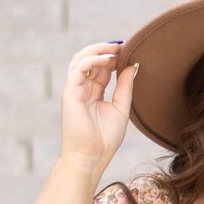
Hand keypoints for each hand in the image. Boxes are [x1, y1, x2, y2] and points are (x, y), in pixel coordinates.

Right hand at [59, 40, 135, 175]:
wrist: (91, 158)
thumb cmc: (105, 140)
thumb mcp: (121, 108)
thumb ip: (125, 86)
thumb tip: (133, 65)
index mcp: (94, 92)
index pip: (102, 67)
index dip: (114, 57)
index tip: (130, 49)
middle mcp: (82, 88)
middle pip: (92, 60)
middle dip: (107, 50)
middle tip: (124, 45)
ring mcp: (75, 89)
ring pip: (81, 59)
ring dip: (98, 50)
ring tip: (115, 47)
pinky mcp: (70, 93)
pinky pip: (78, 68)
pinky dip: (92, 60)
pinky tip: (107, 59)